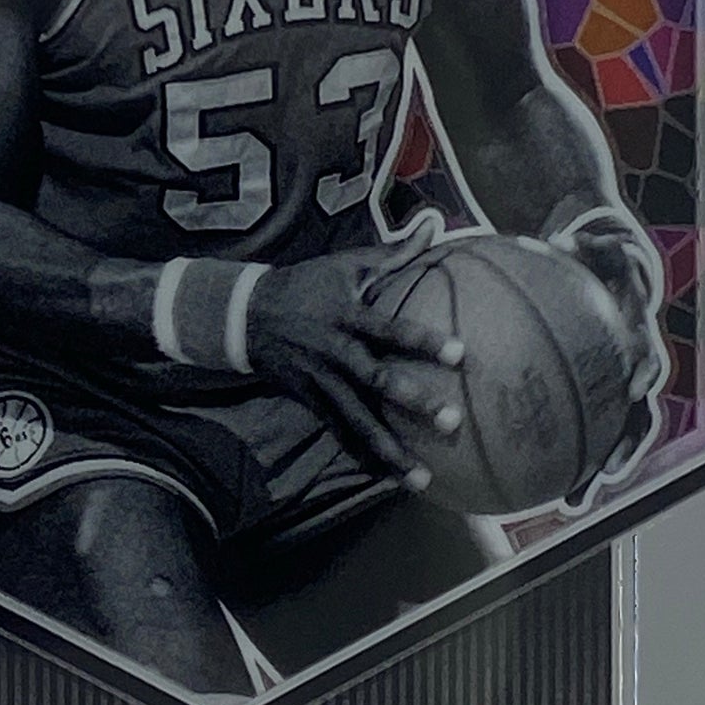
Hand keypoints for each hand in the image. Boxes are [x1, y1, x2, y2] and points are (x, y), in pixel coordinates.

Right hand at [244, 220, 465, 486]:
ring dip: (389, 451)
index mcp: (345, 316)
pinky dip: (364, 458)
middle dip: (412, 403)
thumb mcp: (345, 265)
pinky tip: (391, 480)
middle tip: (451, 422)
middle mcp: (334, 353)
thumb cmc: (307, 285)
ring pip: (356, 422)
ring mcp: (320, 383)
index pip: (388, 330)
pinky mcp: (311, 404)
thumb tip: (433, 224)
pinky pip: (340, 435)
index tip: (459, 354)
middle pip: (375, 382)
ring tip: (422, 477)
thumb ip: (394, 252)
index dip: (422, 341)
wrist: (246, 316)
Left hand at [552, 211, 665, 498]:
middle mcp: (629, 371)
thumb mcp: (599, 239)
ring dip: (590, 472)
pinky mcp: (587, 392)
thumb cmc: (594, 247)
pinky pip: (567, 424)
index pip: (648, 365)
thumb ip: (595, 244)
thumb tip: (571, 237)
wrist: (594, 254)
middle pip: (631, 423)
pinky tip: (513, 468)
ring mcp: (609, 386)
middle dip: (619, 457)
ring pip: (604, 437)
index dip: (644, 381)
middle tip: (596, 486)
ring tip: (567, 503)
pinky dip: (547, 447)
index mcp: (637, 339)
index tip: (634, 396)